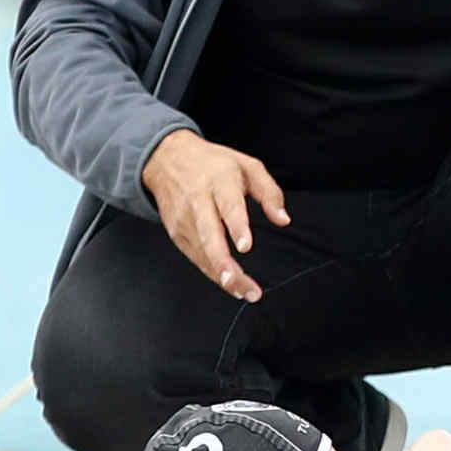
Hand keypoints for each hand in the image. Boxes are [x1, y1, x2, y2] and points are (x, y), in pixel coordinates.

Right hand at [141, 128, 289, 300]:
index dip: (236, 227)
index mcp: (218, 180)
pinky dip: (211, 272)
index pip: (228, 205)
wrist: (167, 159)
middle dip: (222, 262)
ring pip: (201, 252)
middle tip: (240, 283)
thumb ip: (269, 192)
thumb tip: (283, 219)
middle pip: (209, 234)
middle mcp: (197, 200)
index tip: (246, 247)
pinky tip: (230, 284)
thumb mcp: (248, 166)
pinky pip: (195, 257)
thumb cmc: (213, 163)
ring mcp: (183, 218)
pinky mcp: (176, 232)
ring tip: (245, 291)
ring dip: (221, 275)